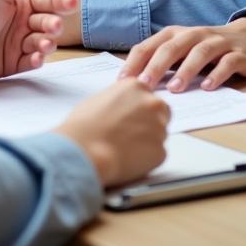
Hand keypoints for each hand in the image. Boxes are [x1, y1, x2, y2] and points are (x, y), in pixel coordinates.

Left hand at [0, 0, 78, 90]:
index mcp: (20, 3)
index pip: (48, 1)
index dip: (61, 2)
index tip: (72, 3)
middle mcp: (21, 22)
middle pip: (49, 22)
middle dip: (53, 24)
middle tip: (52, 27)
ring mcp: (19, 44)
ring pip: (44, 42)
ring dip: (46, 43)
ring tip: (41, 45)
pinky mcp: (15, 64)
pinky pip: (34, 61)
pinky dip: (38, 59)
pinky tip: (36, 58)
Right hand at [54, 78, 169, 187]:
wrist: (84, 149)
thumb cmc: (85, 125)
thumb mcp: (101, 99)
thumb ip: (120, 100)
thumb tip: (124, 109)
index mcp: (136, 86)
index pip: (148, 95)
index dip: (139, 108)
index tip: (131, 117)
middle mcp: (152, 103)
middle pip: (161, 112)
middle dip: (151, 121)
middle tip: (133, 134)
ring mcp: (159, 127)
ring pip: (159, 134)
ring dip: (148, 141)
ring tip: (125, 148)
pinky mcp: (160, 151)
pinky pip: (157, 154)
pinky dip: (147, 159)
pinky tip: (128, 159)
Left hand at [119, 12, 245, 92]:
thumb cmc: (208, 49)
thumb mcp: (183, 51)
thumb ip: (164, 63)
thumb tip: (134, 84)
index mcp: (178, 34)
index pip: (151, 45)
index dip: (136, 62)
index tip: (123, 81)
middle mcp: (196, 35)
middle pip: (173, 47)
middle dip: (157, 65)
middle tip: (144, 85)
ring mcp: (218, 43)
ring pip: (200, 52)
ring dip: (186, 70)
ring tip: (175, 88)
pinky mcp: (239, 54)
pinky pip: (227, 63)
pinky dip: (217, 74)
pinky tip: (208, 87)